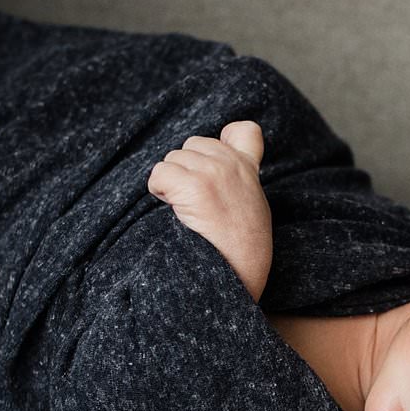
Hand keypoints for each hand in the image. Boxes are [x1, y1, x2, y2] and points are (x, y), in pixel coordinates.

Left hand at [148, 121, 272, 298]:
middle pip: (190, 146)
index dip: (223, 140)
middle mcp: (232, 165)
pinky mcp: (195, 187)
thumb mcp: (250, 208)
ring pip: (171, 160)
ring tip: (188, 213)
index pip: (245, 131)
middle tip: (195, 205)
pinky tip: (174, 212)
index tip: (213, 166)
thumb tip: (204, 173)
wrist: (237, 278)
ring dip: (170, 183)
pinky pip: (160, 174)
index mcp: (248, 170)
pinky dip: (159, 191)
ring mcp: (214, 173)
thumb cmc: (239, 252)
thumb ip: (238, 183)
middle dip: (184, 171)